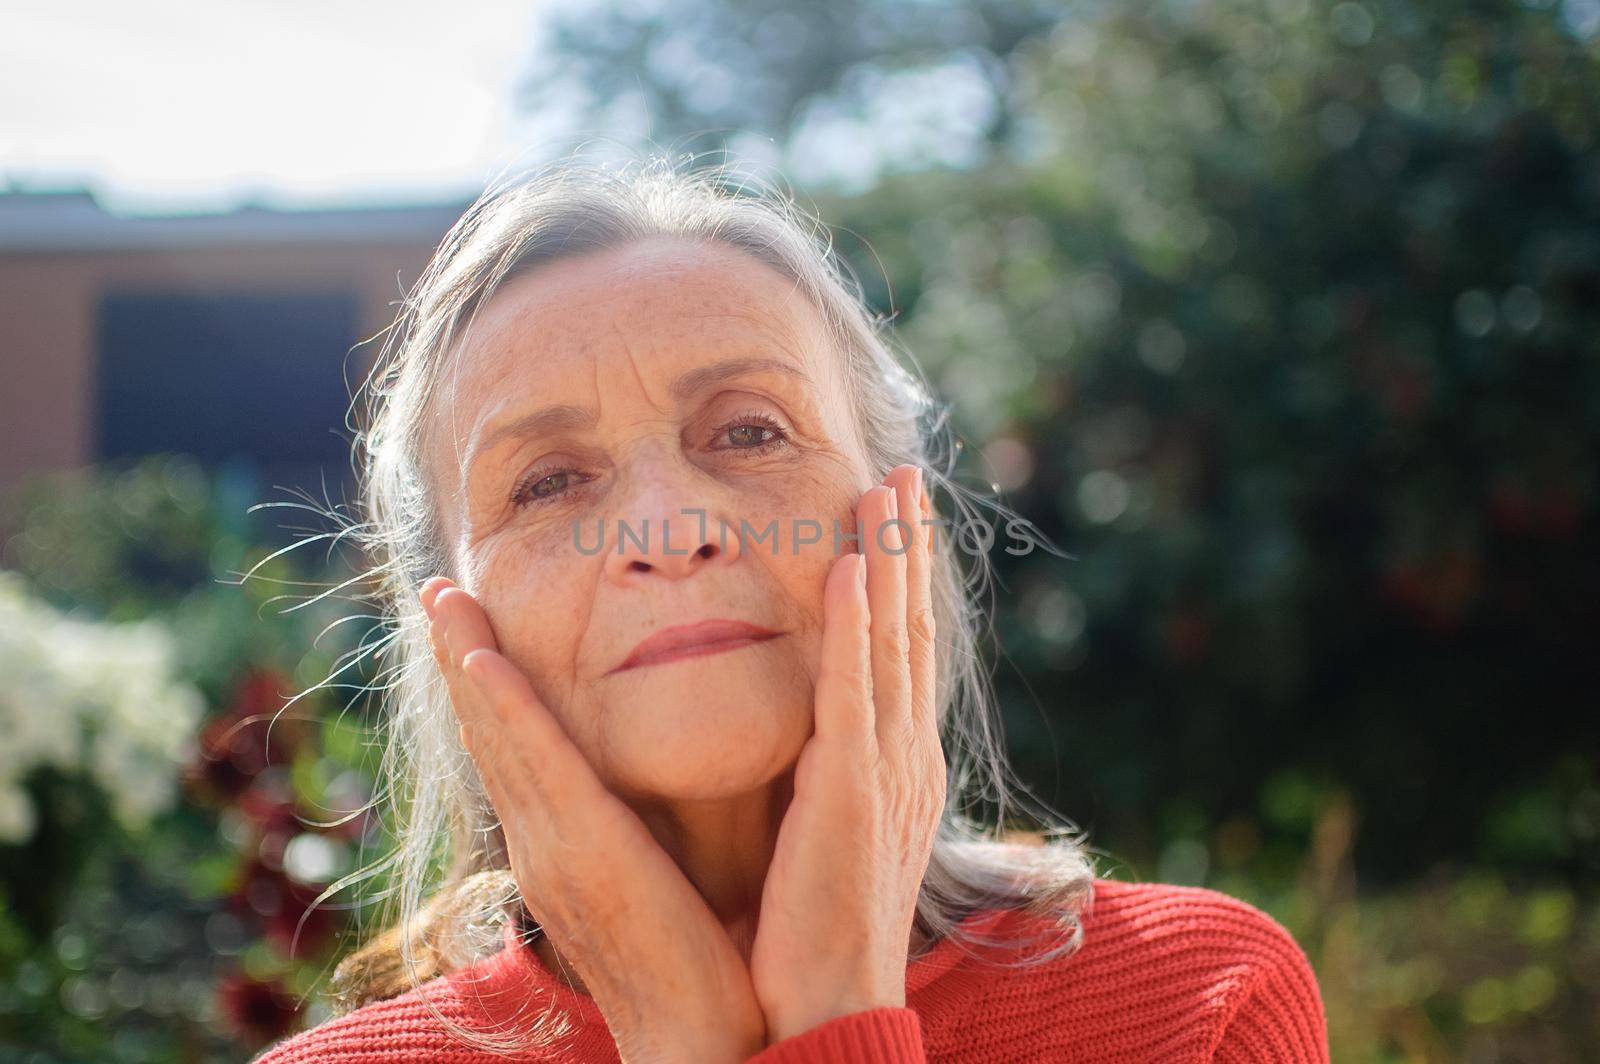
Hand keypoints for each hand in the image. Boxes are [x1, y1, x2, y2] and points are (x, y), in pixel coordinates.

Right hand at [422, 580, 767, 1062]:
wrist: (702, 1037)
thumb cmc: (696, 964)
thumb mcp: (657, 880)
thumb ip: (641, 833)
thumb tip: (654, 792)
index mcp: (563, 847)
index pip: (516, 750)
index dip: (488, 688)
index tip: (472, 626)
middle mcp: (541, 842)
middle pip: (489, 732)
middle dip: (459, 656)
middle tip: (435, 587)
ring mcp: (550, 848)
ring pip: (497, 734)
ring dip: (465, 659)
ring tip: (442, 595)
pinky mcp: (580, 852)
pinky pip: (534, 765)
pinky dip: (502, 708)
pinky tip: (478, 657)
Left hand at [748, 465, 945, 1041]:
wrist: (827, 1008)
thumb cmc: (814, 931)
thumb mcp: (829, 832)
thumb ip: (827, 772)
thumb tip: (807, 732)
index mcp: (897, 765)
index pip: (904, 652)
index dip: (903, 581)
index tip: (893, 517)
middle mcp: (905, 755)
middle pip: (911, 629)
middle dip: (908, 548)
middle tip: (904, 473)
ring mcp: (885, 770)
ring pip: (891, 642)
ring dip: (891, 560)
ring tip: (887, 488)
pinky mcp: (851, 791)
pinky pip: (853, 691)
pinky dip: (855, 626)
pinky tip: (850, 567)